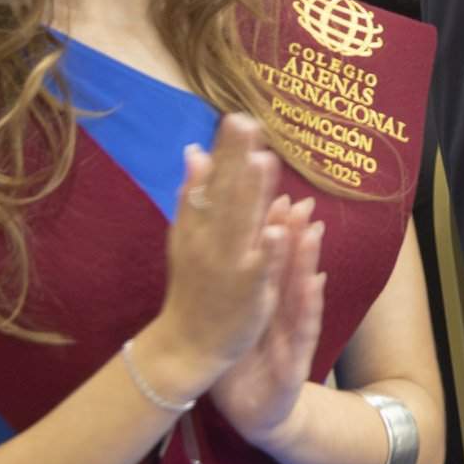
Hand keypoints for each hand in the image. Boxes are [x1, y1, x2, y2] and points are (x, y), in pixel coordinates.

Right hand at [137, 114, 288, 394]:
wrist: (187, 345)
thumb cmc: (193, 287)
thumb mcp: (185, 237)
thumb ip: (193, 195)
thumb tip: (195, 150)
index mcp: (197, 226)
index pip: (211, 182)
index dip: (224, 152)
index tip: (236, 117)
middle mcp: (210, 241)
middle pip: (225, 195)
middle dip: (236, 160)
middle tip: (247, 123)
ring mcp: (229, 266)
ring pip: (242, 226)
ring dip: (251, 195)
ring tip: (263, 160)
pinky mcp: (248, 291)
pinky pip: (260, 268)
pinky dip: (267, 250)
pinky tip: (278, 229)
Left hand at [210, 194, 325, 448]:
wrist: (253, 414)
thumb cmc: (244, 365)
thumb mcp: (235, 325)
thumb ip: (234, 290)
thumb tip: (218, 252)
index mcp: (262, 305)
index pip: (267, 265)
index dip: (273, 231)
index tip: (275, 195)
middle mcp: (280, 315)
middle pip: (287, 271)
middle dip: (296, 236)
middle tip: (302, 202)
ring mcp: (291, 336)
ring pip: (299, 294)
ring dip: (307, 261)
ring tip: (312, 230)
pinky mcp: (295, 361)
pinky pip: (304, 330)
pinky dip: (310, 304)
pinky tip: (315, 281)